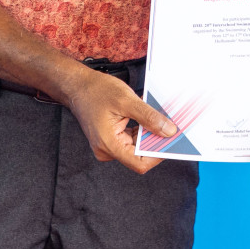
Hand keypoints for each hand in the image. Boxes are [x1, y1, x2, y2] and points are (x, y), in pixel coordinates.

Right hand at [61, 68, 177, 174]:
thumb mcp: (127, 101)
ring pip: (137, 147)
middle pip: (139, 155)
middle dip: (155, 141)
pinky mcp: (112, 139)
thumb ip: (149, 117)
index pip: (139, 163)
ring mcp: (109, 146)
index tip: (171, 141)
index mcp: (108, 145)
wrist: (78, 86)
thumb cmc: (96, 91)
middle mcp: (107, 150)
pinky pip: (132, 140)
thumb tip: (168, 131)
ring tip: (156, 118)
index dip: (158, 154)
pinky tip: (146, 118)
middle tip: (169, 126)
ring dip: (149, 135)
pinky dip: (142, 131)